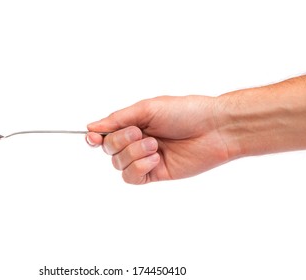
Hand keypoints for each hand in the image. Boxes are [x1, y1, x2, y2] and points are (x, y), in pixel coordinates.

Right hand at [86, 95, 230, 183]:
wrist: (215, 129)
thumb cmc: (185, 112)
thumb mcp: (147, 109)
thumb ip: (118, 119)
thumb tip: (90, 127)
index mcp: (134, 123)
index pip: (105, 134)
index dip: (95, 137)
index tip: (92, 138)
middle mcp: (137, 141)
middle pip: (109, 149)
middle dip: (121, 141)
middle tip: (140, 133)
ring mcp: (145, 158)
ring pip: (119, 164)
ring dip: (133, 153)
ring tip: (155, 145)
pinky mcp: (155, 173)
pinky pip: (132, 177)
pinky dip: (139, 167)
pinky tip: (155, 159)